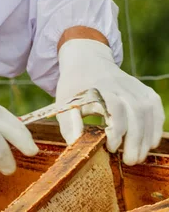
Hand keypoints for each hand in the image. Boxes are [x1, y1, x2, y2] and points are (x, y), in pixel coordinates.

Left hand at [56, 39, 164, 164]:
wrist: (86, 61)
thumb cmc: (74, 86)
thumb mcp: (64, 102)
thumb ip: (69, 123)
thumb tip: (75, 143)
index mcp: (98, 88)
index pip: (114, 108)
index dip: (117, 130)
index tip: (112, 148)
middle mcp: (118, 85)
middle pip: (135, 112)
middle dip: (135, 140)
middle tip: (130, 161)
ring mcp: (133, 86)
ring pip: (147, 111)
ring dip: (146, 137)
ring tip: (138, 156)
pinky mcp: (143, 89)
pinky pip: (155, 107)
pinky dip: (156, 125)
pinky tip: (150, 142)